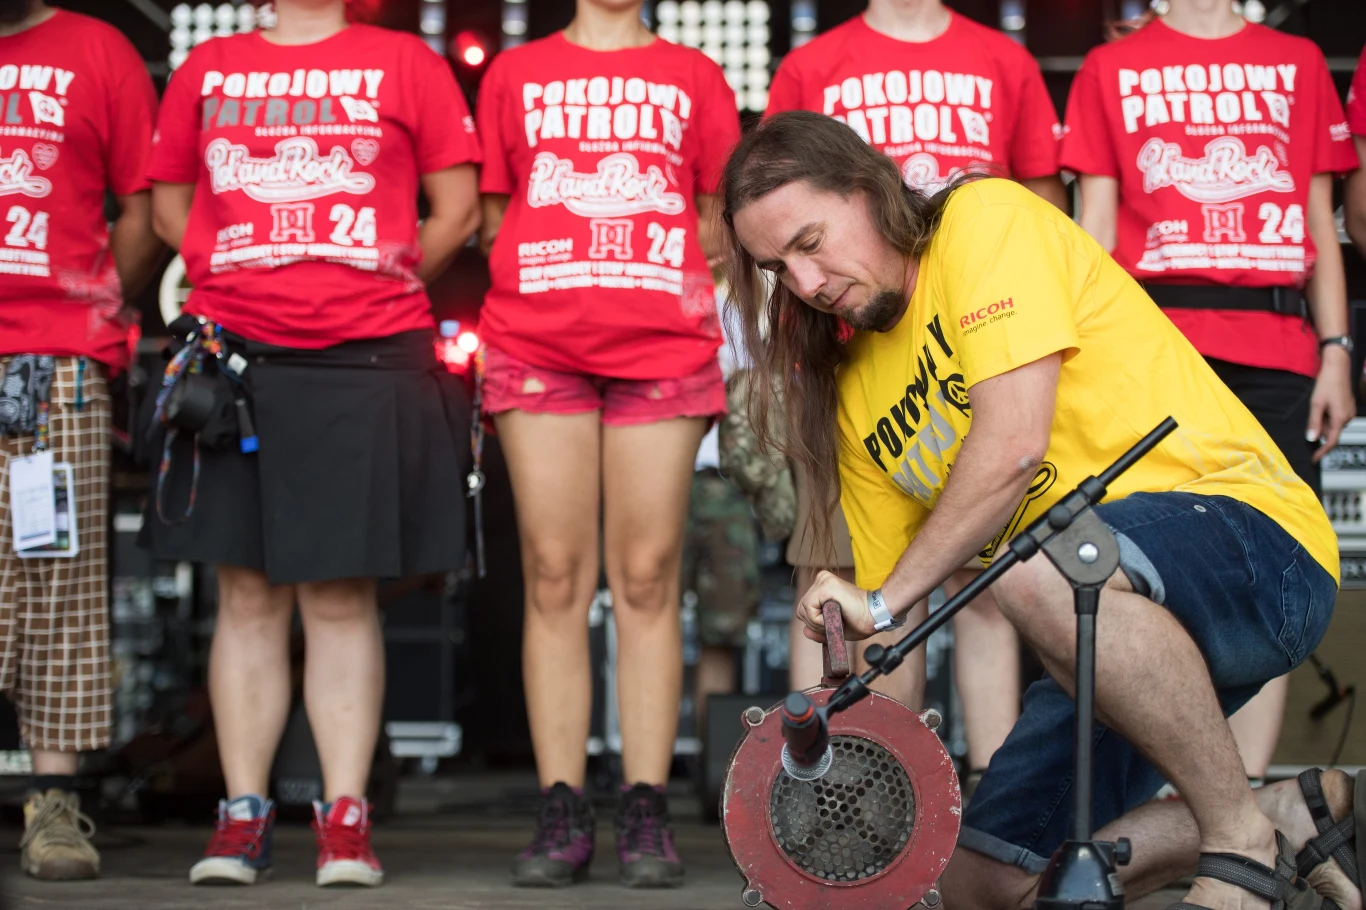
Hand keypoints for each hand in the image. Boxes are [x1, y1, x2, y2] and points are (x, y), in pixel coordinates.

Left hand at [796, 569, 877, 642]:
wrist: (876, 615)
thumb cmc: (860, 621)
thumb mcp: (834, 627)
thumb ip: (818, 629)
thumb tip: (804, 631)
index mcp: (822, 586)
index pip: (804, 609)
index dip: (815, 623)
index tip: (834, 623)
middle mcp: (821, 579)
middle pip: (801, 609)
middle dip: (815, 624)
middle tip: (835, 623)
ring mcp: (823, 581)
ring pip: (803, 610)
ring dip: (818, 623)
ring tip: (837, 620)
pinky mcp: (825, 586)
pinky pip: (809, 609)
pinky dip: (819, 620)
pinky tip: (835, 616)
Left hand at [1309, 346, 1354, 462]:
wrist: (1338, 368)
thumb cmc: (1327, 384)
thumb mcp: (1316, 404)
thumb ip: (1314, 423)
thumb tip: (1312, 439)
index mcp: (1340, 418)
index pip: (1331, 442)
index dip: (1322, 452)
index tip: (1313, 459)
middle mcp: (1348, 418)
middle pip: (1331, 433)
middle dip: (1320, 430)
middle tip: (1312, 417)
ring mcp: (1349, 413)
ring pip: (1333, 425)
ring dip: (1323, 422)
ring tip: (1319, 406)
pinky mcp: (1348, 408)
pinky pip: (1336, 419)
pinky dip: (1327, 417)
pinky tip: (1324, 405)